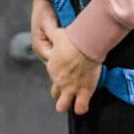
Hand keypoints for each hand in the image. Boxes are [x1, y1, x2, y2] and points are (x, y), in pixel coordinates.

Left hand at [33, 0, 101, 114]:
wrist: (84, 45)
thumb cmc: (72, 38)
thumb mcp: (57, 34)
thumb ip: (52, 33)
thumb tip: (48, 26)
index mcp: (52, 67)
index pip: (53, 75)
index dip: (60, 74)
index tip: (68, 70)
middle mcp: (59, 81)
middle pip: (55, 94)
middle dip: (61, 93)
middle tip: (69, 90)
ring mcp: (71, 88)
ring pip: (63, 106)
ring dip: (68, 104)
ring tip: (75, 101)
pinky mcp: (84, 92)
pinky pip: (81, 108)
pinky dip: (82, 107)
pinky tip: (84, 104)